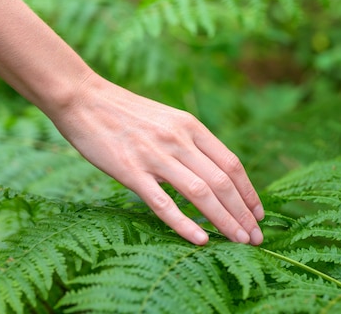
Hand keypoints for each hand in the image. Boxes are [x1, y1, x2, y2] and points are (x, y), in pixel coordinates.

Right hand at [50, 74, 264, 245]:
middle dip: (244, 213)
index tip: (258, 213)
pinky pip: (163, 203)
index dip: (249, 192)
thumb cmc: (122, 111)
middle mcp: (177, 139)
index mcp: (189, 125)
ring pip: (201, 193)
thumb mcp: (164, 118)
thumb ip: (187, 140)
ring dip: (226, 221)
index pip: (231, 163)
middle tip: (256, 237)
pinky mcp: (130, 171)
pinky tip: (200, 240)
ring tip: (240, 241)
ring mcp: (154, 155)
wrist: (83, 98)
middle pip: (222, 182)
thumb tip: (209, 170)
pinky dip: (185, 223)